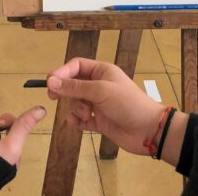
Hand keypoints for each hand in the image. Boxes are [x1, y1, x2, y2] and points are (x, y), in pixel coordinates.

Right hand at [46, 59, 163, 156]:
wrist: (148, 130)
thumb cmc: (127, 103)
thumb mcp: (100, 91)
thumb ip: (74, 87)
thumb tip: (50, 81)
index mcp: (102, 72)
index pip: (76, 66)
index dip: (62, 72)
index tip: (49, 82)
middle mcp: (99, 86)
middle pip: (74, 84)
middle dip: (65, 91)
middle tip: (53, 97)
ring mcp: (99, 104)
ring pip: (77, 102)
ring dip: (76, 108)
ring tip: (86, 114)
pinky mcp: (100, 121)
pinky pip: (81, 119)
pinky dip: (77, 120)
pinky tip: (75, 123)